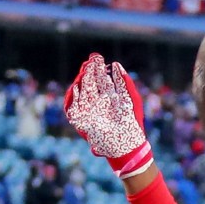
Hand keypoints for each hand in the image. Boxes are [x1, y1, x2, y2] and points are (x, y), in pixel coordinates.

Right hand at [64, 52, 153, 178]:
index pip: (100, 80)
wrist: (127, 145)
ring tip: (85, 70)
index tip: (98, 59)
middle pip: (90, 83)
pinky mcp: (82, 121)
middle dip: (90, 71)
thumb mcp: (130, 99)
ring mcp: (89, 111)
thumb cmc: (132, 124)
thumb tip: (116, 65)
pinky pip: (72, 108)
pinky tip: (76, 87)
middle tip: (91, 60)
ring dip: (82, 80)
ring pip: (82, 92)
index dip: (98, 69)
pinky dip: (72, 98)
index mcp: (109, 98)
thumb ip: (124, 83)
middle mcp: (98, 103)